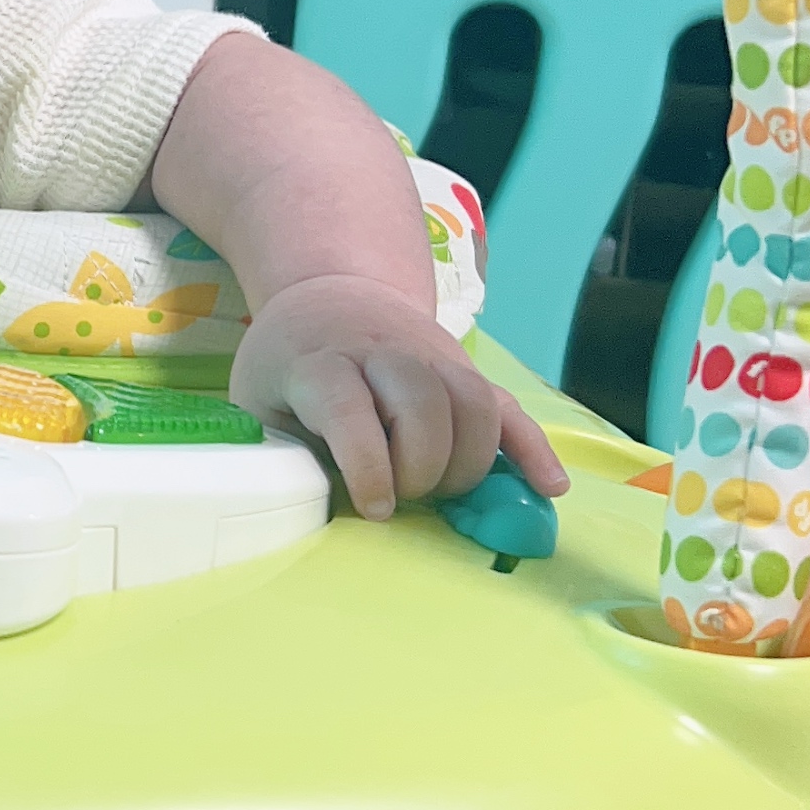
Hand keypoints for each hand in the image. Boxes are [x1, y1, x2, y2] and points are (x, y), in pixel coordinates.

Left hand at [230, 274, 567, 525]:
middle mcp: (382, 352)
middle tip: (405, 497)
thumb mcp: (259, 401)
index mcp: (321, 362)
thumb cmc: (288, 363)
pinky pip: (509, 407)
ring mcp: (432, 357)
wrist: (331, 294)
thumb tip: (306, 515)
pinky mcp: (465, 371)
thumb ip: (279, 450)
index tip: (377, 508)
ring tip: (444, 492)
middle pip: (423, 403)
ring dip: (469, 462)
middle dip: (422, 466)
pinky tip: (550, 488)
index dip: (369, 463)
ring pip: (474, 402)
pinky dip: (533, 448)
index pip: (351, 408)